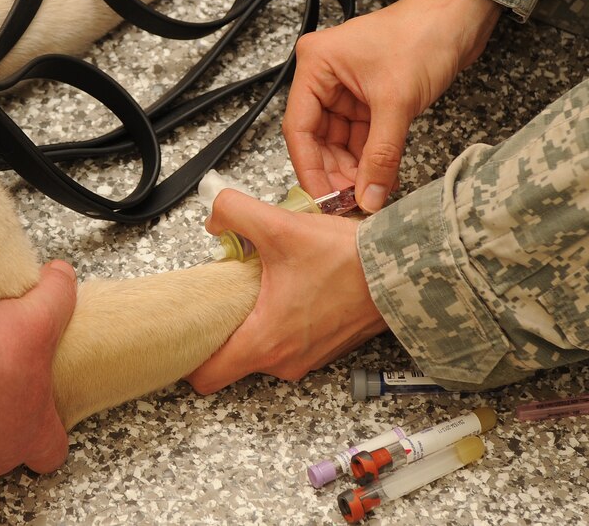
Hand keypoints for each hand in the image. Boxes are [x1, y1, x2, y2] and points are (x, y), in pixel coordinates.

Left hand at [186, 190, 386, 393]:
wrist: (401, 271)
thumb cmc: (348, 259)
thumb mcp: (280, 225)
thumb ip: (233, 212)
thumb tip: (213, 216)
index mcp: (265, 342)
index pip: (205, 376)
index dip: (188, 354)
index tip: (186, 330)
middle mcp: (285, 361)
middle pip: (232, 360)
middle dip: (225, 330)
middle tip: (226, 295)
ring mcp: (308, 359)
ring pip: (263, 350)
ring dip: (258, 322)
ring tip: (263, 287)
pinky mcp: (326, 349)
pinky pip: (289, 343)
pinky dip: (284, 322)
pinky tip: (291, 290)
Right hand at [283, 0, 500, 211]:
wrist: (461, 18)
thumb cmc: (424, 34)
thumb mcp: (397, 102)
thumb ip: (381, 156)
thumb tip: (369, 196)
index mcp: (316, 65)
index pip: (300, 129)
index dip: (310, 169)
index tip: (322, 199)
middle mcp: (325, 77)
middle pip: (318, 140)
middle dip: (335, 173)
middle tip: (350, 202)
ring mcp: (347, 89)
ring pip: (340, 143)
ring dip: (354, 170)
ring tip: (368, 195)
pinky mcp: (369, 98)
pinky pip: (362, 138)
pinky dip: (371, 160)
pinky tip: (381, 179)